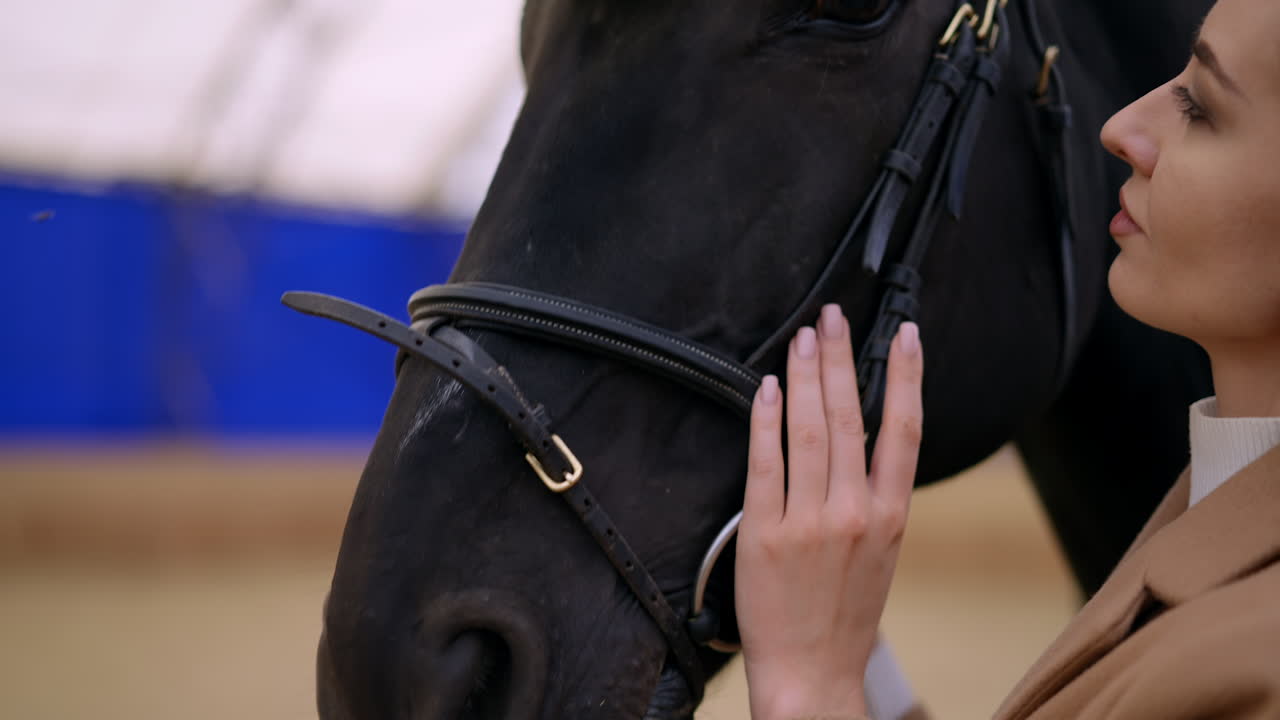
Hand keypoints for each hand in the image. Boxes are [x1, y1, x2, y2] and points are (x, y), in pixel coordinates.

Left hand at [735, 304, 923, 719]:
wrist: (812, 674)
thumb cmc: (845, 615)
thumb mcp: (882, 552)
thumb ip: (875, 497)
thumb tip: (864, 439)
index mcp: (890, 516)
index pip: (904, 430)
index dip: (907, 375)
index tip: (905, 333)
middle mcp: (854, 512)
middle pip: (850, 416)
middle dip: (840, 358)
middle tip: (832, 317)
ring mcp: (808, 522)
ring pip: (810, 431)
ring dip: (805, 377)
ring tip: (802, 338)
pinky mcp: (765, 533)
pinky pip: (764, 464)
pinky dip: (766, 421)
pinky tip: (767, 389)